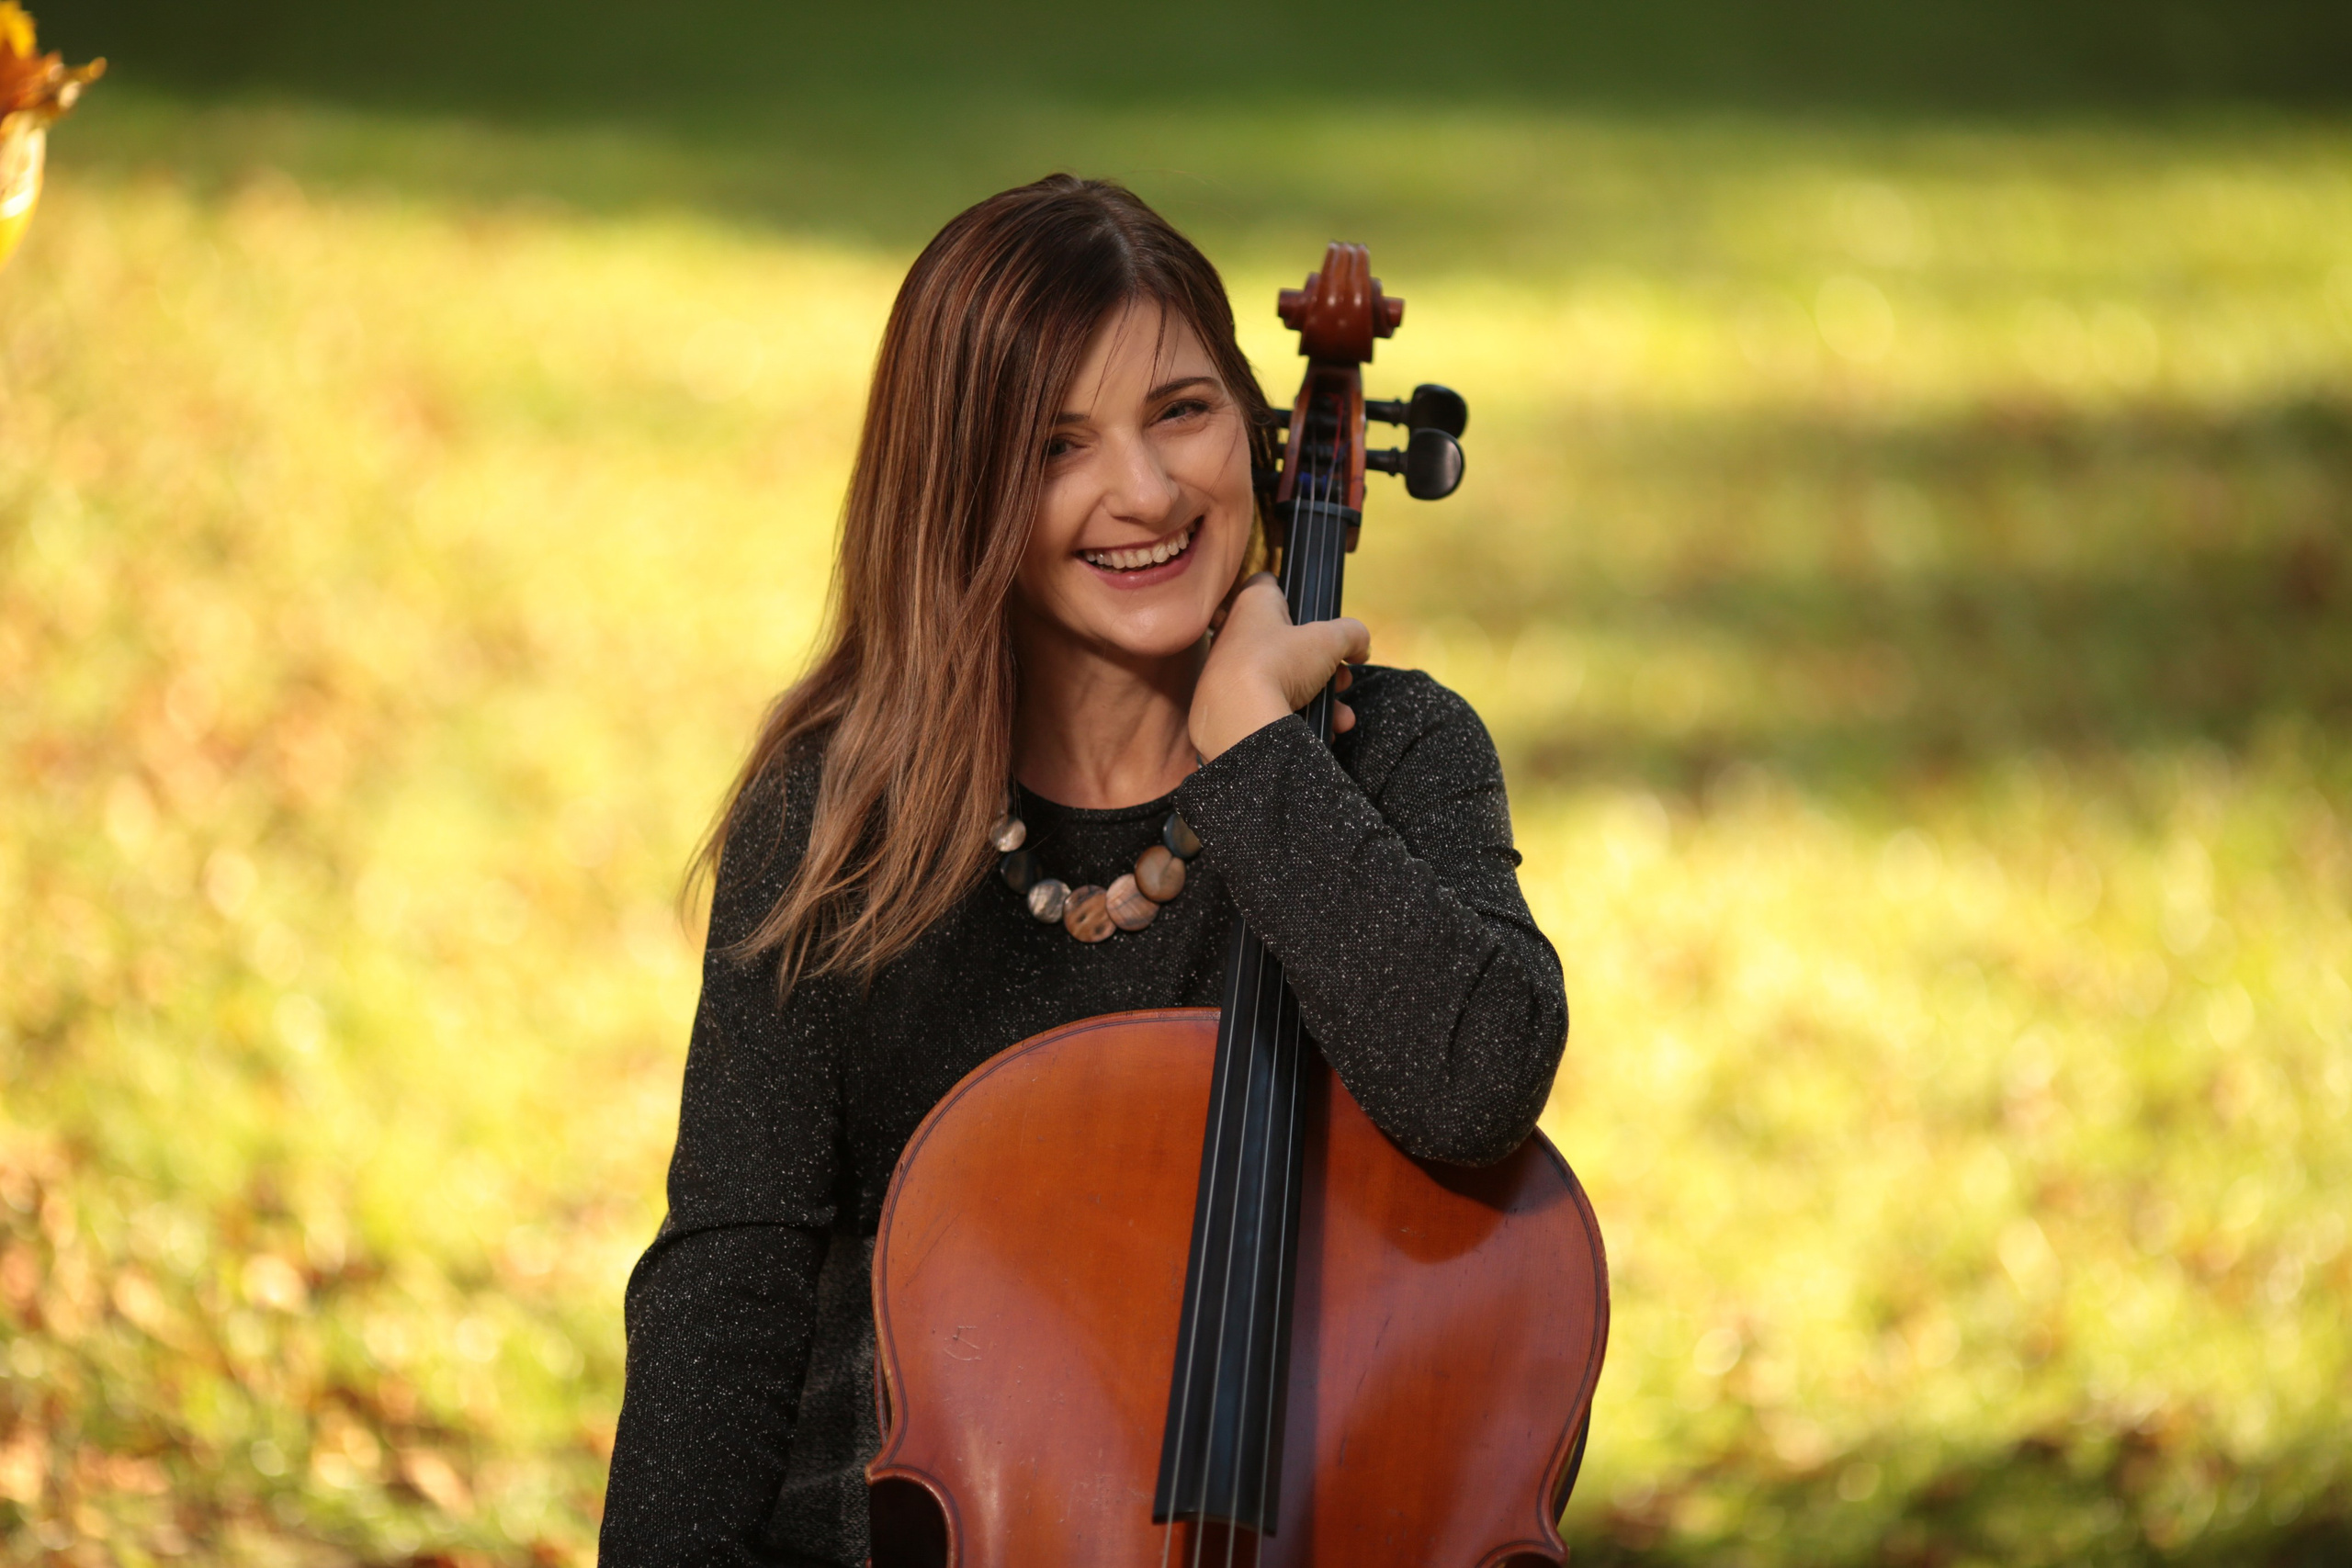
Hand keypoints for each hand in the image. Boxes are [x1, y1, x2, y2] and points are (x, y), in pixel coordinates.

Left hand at [1189, 573, 1369, 760]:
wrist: (1238, 720)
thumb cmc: (1279, 664)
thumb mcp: (1328, 641)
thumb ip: (1351, 634)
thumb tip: (1360, 644)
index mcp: (1254, 605)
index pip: (1271, 585)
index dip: (1297, 596)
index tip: (1319, 617)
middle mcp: (1237, 634)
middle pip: (1289, 641)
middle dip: (1324, 663)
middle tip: (1342, 678)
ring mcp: (1232, 671)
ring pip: (1285, 678)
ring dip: (1321, 696)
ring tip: (1341, 715)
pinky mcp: (1231, 704)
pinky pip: (1271, 704)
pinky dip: (1300, 716)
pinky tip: (1325, 730)